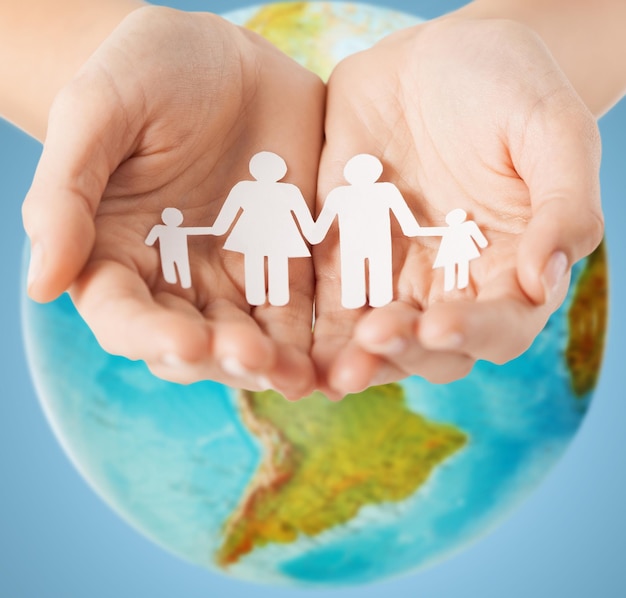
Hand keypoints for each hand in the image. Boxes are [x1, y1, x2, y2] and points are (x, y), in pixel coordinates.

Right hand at [23, 6, 324, 397]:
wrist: (218, 57)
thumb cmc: (143, 74)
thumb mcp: (95, 114)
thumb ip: (66, 195)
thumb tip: (42, 284)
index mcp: (119, 257)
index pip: (126, 317)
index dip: (151, 337)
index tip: (182, 342)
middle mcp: (177, 280)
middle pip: (196, 342)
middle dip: (223, 357)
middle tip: (253, 358)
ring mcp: (237, 275)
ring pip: (253, 338)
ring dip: (275, 363)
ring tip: (300, 375)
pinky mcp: (289, 263)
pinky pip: (302, 311)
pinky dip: (316, 339)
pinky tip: (336, 356)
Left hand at [313, 16, 602, 397]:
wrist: (435, 57)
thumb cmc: (508, 87)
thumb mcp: (553, 131)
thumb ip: (563, 206)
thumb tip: (545, 280)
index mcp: (511, 266)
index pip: (501, 325)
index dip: (474, 333)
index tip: (440, 325)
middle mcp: (451, 283)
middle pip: (432, 347)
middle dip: (404, 352)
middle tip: (374, 342)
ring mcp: (394, 272)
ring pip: (376, 337)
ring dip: (355, 358)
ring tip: (331, 370)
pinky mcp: (344, 254)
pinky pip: (329, 299)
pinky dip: (315, 329)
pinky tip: (294, 350)